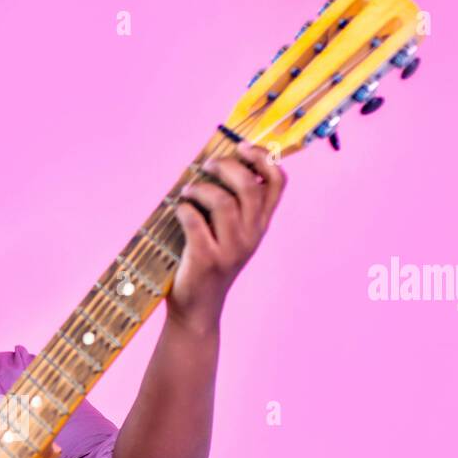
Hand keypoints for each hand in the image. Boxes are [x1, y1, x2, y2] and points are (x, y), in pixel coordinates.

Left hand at [167, 142, 285, 334]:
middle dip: (227, 166)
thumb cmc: (208, 265)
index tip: (242, 147)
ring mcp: (231, 249)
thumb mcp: (230, 235)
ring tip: (188, 190)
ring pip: (223, 201)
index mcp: (260, 226)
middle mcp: (251, 236)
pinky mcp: (207, 259)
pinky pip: (195, 220)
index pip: (278, 183)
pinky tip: (179, 210)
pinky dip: (184, 209)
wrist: (198, 310)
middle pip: (249, 186)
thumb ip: (232, 206)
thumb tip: (214, 164)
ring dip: (201, 188)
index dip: (263, 158)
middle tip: (208, 165)